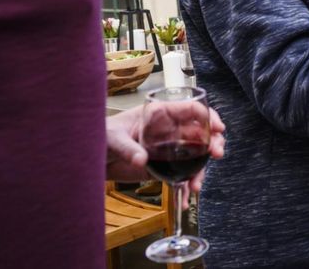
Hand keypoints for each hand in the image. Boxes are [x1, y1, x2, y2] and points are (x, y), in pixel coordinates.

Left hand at [105, 103, 226, 203]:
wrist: (91, 157)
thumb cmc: (100, 136)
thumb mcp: (113, 138)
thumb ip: (128, 148)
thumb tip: (141, 159)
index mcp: (160, 114)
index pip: (192, 109)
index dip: (208, 117)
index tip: (217, 128)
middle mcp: (168, 130)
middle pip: (200, 132)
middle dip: (213, 142)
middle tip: (217, 153)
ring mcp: (168, 148)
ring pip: (195, 155)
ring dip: (202, 170)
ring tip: (196, 185)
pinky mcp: (163, 166)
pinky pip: (182, 174)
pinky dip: (186, 186)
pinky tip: (186, 198)